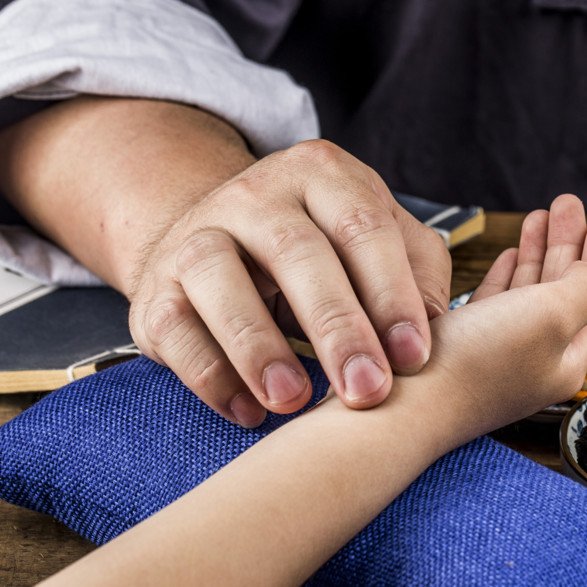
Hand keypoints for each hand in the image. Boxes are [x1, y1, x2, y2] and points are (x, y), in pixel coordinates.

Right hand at [128, 140, 450, 425]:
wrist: (221, 239)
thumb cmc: (325, 250)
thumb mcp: (378, 243)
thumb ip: (416, 277)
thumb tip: (431, 337)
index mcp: (323, 175)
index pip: (363, 227)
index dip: (391, 293)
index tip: (414, 356)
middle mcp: (256, 195)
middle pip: (298, 252)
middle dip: (337, 328)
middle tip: (368, 390)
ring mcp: (198, 235)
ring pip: (219, 279)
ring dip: (258, 346)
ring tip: (295, 401)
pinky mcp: (155, 287)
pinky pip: (174, 328)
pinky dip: (209, 374)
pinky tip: (248, 411)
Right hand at [428, 194, 586, 426]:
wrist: (398, 405)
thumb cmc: (475, 364)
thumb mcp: (551, 315)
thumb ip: (585, 289)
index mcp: (566, 360)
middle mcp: (535, 362)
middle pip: (565, 293)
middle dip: (569, 244)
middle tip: (567, 205)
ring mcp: (497, 358)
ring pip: (530, 294)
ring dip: (538, 252)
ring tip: (538, 216)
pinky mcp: (461, 351)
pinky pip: (495, 304)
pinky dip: (506, 275)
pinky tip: (508, 256)